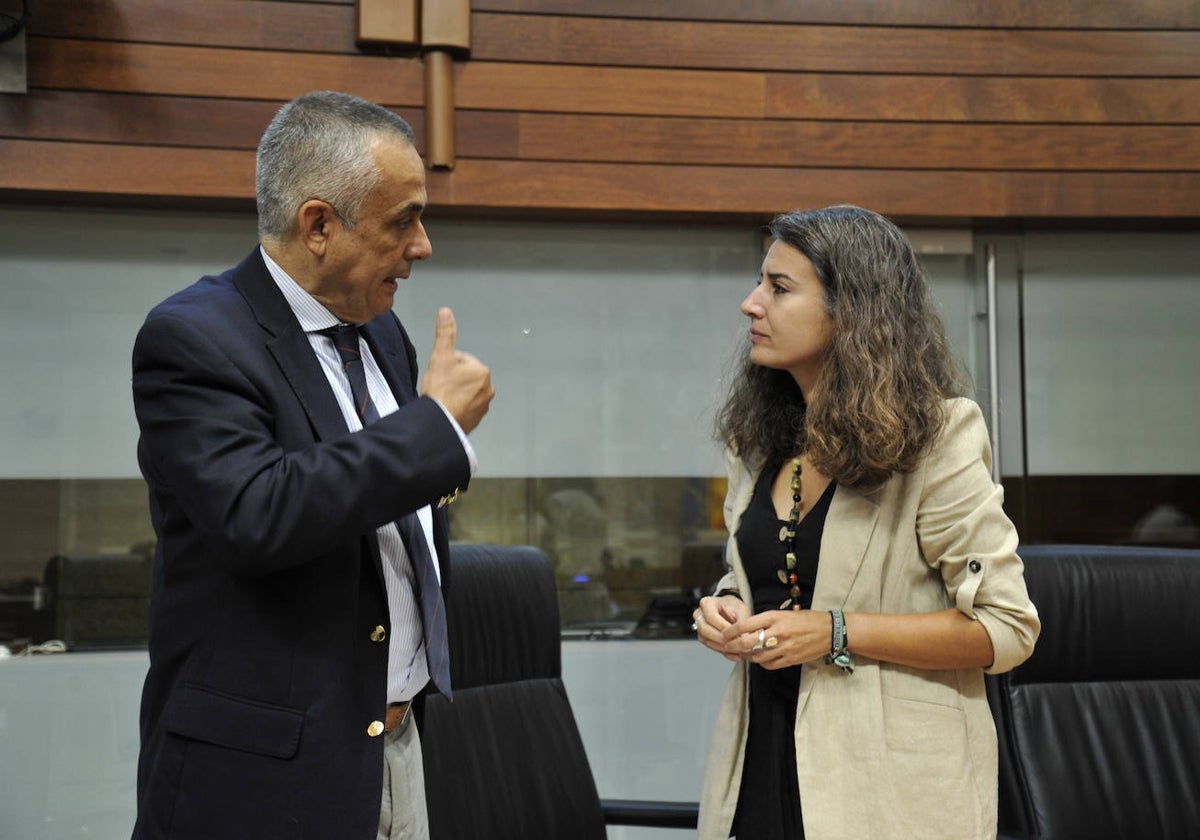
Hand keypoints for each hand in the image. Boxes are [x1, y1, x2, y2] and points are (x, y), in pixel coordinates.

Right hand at [421, 307, 494, 432]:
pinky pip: (465, 408)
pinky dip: (457, 407)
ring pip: (464, 392)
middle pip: (463, 376)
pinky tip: (447, 409)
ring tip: (443, 399)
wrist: (438, 422)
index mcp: (482, 371)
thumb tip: (446, 312)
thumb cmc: (440, 391)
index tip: (441, 376)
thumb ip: (445, 334)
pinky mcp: (477, 419)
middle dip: (452, 380)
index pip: (460, 360)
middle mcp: (488, 388)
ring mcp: (484, 405)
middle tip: (441, 387)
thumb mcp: (440, 357)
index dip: (447, 365)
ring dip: (454, 393)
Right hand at [692, 595, 750, 661]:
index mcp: (707, 603)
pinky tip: (735, 654)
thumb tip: (744, 636)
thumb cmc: (733, 607)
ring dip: (723, 648)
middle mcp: (699, 615)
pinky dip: (724, 652)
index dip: (723, 627)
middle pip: (706, 630)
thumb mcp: (741, 609)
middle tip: (736, 644)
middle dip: (722, 639)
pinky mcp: (704, 638)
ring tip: (738, 651)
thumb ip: (742, 621)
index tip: (735, 634)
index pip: (711, 616)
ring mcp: (699, 627)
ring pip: (707, 640)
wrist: (730, 610)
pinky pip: (711, 647)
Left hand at [721, 609, 829, 668]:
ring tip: (742, 654)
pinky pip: (769, 665)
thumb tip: (746, 629)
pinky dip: (761, 663)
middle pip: (747, 642)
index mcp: (774, 617)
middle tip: (727, 647)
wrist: (829, 630)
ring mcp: (785, 647)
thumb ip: (766, 620)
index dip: (731, 631)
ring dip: (747, 656)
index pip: (745, 625)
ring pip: (756, 656)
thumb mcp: (784, 613)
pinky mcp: (791, 659)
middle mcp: (778, 632)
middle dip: (733, 646)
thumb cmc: (806, 619)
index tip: (724, 634)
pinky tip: (759, 659)